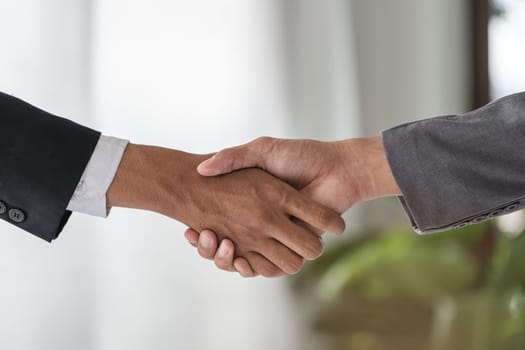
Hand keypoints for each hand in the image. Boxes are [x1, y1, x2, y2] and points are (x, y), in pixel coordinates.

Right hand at [107, 144, 344, 276]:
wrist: (337, 168)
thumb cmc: (300, 156)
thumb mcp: (261, 151)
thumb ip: (233, 157)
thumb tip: (202, 168)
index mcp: (253, 204)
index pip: (220, 224)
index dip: (204, 233)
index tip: (189, 230)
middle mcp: (262, 223)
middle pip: (226, 247)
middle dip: (210, 249)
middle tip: (200, 237)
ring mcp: (276, 236)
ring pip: (242, 260)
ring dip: (225, 259)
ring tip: (214, 243)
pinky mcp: (293, 247)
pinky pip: (268, 267)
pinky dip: (249, 267)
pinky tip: (236, 258)